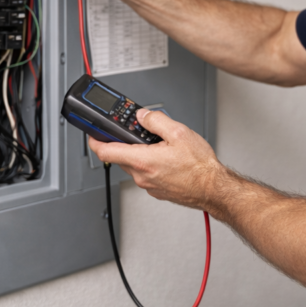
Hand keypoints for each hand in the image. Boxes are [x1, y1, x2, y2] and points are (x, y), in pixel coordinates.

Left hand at [87, 109, 224, 208]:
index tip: (92, 133)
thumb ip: (156, 120)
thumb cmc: (199, 167)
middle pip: (120, 157)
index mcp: (142, 160)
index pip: (106, 152)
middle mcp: (142, 176)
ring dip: (139, 153)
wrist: (213, 189)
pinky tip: (166, 157)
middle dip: (124, 142)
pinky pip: (146, 174)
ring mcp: (148, 185)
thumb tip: (143, 115)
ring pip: (134, 165)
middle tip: (135, 131)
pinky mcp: (157, 190)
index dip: (95, 140)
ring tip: (157, 144)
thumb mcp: (179, 133)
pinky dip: (149, 163)